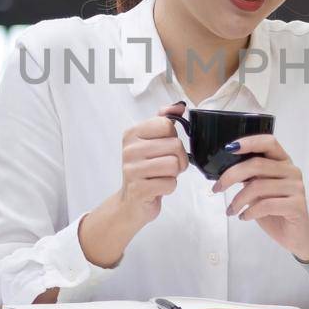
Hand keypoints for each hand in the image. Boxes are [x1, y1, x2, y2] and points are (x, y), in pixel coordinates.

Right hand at [115, 101, 189, 224]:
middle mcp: (129, 149)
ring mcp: (132, 170)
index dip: (173, 138)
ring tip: (162, 176)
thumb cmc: (146, 170)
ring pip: (174, 164)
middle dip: (179, 159)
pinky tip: (158, 187)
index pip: (167, 125)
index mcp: (132, 133)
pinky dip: (170, 187)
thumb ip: (164, 120)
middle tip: (167, 167)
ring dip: (175, 174)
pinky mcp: (138, 189)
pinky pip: (170, 183)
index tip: (165, 148)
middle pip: (175, 145)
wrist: (131, 203)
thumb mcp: (151, 142)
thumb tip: (179, 105)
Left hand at [211, 134, 308, 260]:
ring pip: (258, 186)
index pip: (268, 142)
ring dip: (238, 200)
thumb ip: (250, 177)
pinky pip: (266, 205)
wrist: (296, 235)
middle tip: (217, 188)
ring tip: (231, 210)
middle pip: (257, 164)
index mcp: (283, 162)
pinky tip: (244, 217)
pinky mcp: (297, 205)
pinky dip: (249, 212)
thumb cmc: (275, 211)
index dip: (248, 142)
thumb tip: (225, 170)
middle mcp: (292, 171)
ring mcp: (296, 188)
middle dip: (231, 176)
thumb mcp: (259, 190)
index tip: (228, 148)